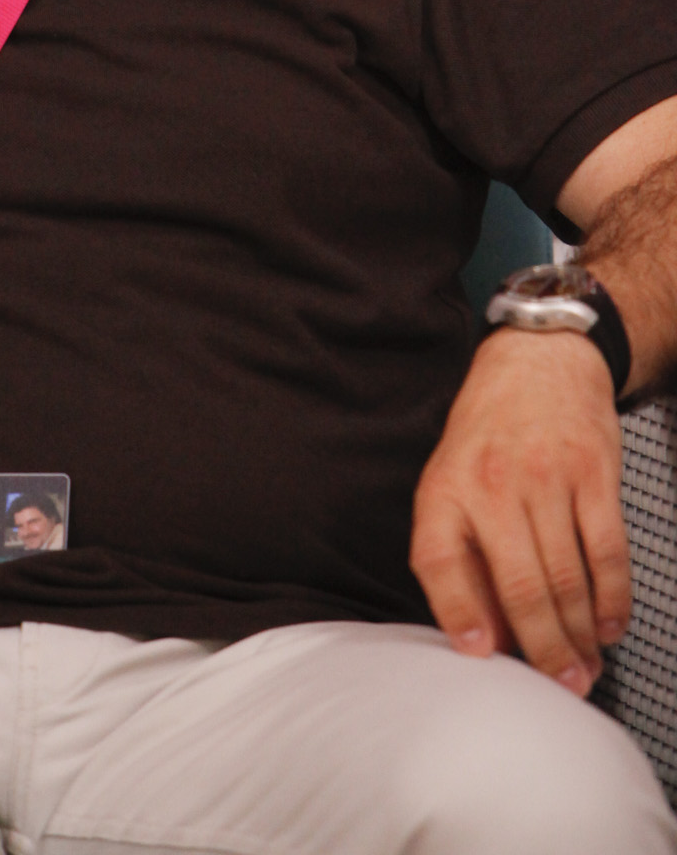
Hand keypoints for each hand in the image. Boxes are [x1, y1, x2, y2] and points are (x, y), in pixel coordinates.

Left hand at [410, 326, 627, 693]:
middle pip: (518, 586)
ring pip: (566, 578)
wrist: (539, 362)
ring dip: (579, 635)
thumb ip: (461, 552)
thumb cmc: (488, 435)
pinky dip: (612, 598)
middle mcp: (491, 483)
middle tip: (561, 688)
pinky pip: (607, 551)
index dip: (458, 613)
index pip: (438, 561)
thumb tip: (486, 635)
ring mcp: (545, 477)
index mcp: (444, 488)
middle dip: (542, 649)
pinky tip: (609, 625)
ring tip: (585, 669)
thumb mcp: (452, 480)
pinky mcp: (593, 473)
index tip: (481, 656)